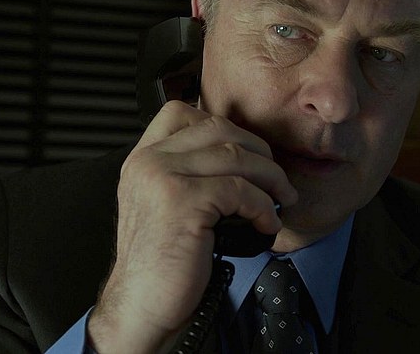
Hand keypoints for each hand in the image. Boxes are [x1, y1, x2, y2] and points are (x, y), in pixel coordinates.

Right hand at [87, 101, 297, 352]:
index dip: (225, 127)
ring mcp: (162, 177)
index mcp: (142, 159)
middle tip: (276, 178)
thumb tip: (242, 156)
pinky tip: (264, 224)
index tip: (249, 153)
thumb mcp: (166, 205)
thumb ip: (188, 173)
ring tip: (279, 200)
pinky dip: (261, 206)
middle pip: (218, 128)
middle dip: (258, 151)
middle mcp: (148, 161)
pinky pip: (239, 189)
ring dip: (270, 177)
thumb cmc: (162, 263)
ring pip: (235, 155)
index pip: (182, 112)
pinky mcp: (181, 201)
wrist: (141, 307)